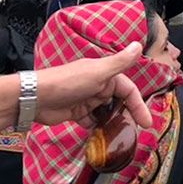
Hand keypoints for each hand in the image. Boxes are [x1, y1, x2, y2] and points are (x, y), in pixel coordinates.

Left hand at [35, 44, 149, 128]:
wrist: (36, 97)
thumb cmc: (68, 82)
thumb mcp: (98, 72)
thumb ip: (120, 62)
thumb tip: (139, 45)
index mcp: (105, 75)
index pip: (129, 91)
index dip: (138, 105)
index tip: (146, 123)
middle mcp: (98, 86)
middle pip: (119, 103)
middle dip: (127, 116)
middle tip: (135, 133)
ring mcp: (87, 100)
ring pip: (107, 113)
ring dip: (113, 124)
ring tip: (120, 138)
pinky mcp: (77, 113)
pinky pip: (93, 122)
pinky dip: (97, 129)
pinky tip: (102, 137)